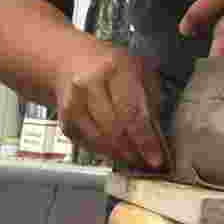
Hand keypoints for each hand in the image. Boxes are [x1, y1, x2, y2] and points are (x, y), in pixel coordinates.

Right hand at [52, 43, 166, 169]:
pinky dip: (106, 151)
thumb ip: (151, 99)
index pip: (131, 111)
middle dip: (134, 151)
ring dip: (120, 154)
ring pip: (100, 140)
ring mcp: (74, 103)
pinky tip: (119, 153)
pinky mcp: (65, 121)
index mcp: (115, 68)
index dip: (144, 139)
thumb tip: (158, 135)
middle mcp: (90, 84)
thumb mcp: (140, 70)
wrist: (72, 61)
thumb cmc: (113, 67)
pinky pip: (89, 144)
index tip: (156, 158)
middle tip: (148, 162)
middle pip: (114, 128)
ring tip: (136, 159)